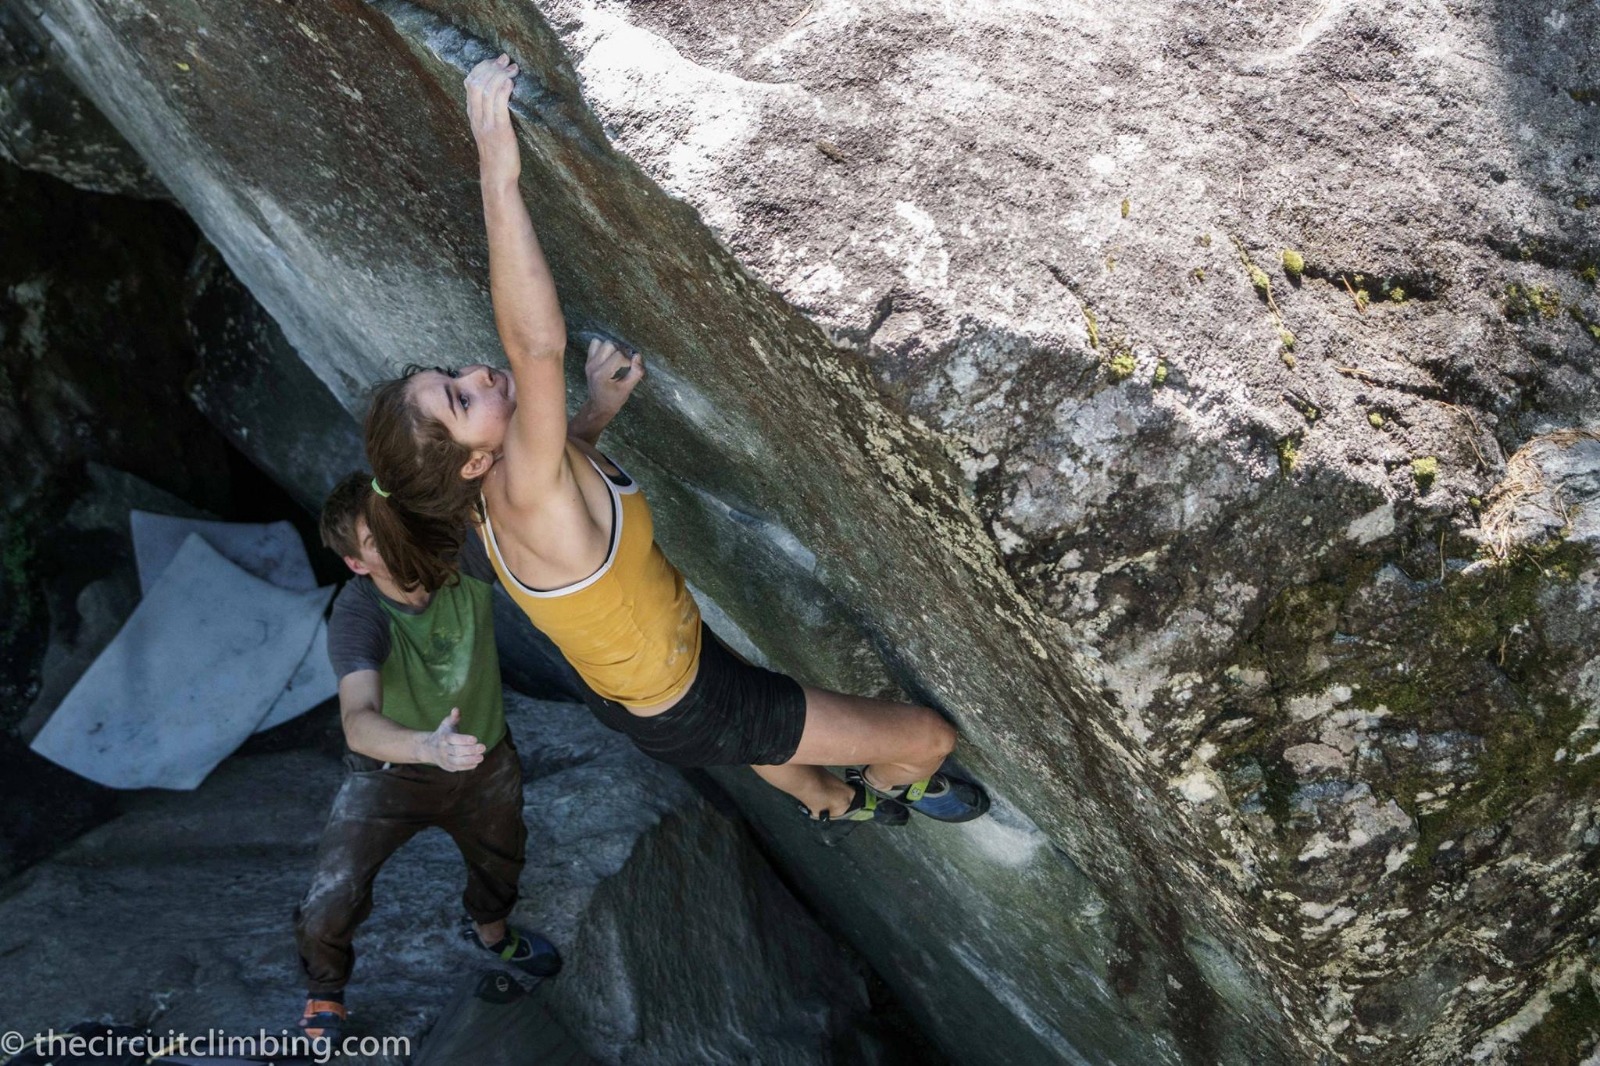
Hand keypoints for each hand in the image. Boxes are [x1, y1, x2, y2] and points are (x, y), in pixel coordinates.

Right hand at [422, 708, 485, 771]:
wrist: (429, 749)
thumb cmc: (443, 733)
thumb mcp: (446, 724)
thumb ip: (453, 718)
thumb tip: (456, 709)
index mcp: (443, 737)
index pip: (453, 739)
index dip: (464, 740)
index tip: (475, 739)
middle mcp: (443, 749)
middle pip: (456, 751)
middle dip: (470, 750)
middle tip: (483, 747)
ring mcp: (445, 759)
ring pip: (457, 761)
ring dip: (469, 760)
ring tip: (481, 757)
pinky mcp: (448, 767)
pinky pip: (457, 768)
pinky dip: (467, 766)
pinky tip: (476, 763)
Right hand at [465, 54, 519, 186]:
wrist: (497, 176)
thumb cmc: (497, 154)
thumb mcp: (488, 129)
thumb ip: (490, 112)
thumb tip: (500, 94)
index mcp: (473, 115)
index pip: (470, 83)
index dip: (482, 67)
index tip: (496, 60)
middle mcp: (477, 117)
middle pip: (476, 82)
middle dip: (491, 66)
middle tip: (506, 60)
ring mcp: (487, 123)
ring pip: (486, 90)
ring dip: (500, 75)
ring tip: (513, 68)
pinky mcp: (499, 130)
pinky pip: (498, 105)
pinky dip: (503, 90)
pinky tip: (511, 82)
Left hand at [583, 337, 644, 413]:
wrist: (598, 406)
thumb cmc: (613, 400)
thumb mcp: (627, 389)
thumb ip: (636, 373)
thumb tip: (638, 356)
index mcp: (602, 374)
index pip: (619, 356)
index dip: (628, 360)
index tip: (631, 368)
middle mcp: (593, 366)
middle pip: (610, 345)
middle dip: (621, 352)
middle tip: (625, 362)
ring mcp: (589, 362)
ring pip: (602, 342)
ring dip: (613, 348)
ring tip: (618, 359)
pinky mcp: (588, 361)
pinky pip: (595, 344)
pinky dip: (604, 347)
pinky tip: (609, 357)